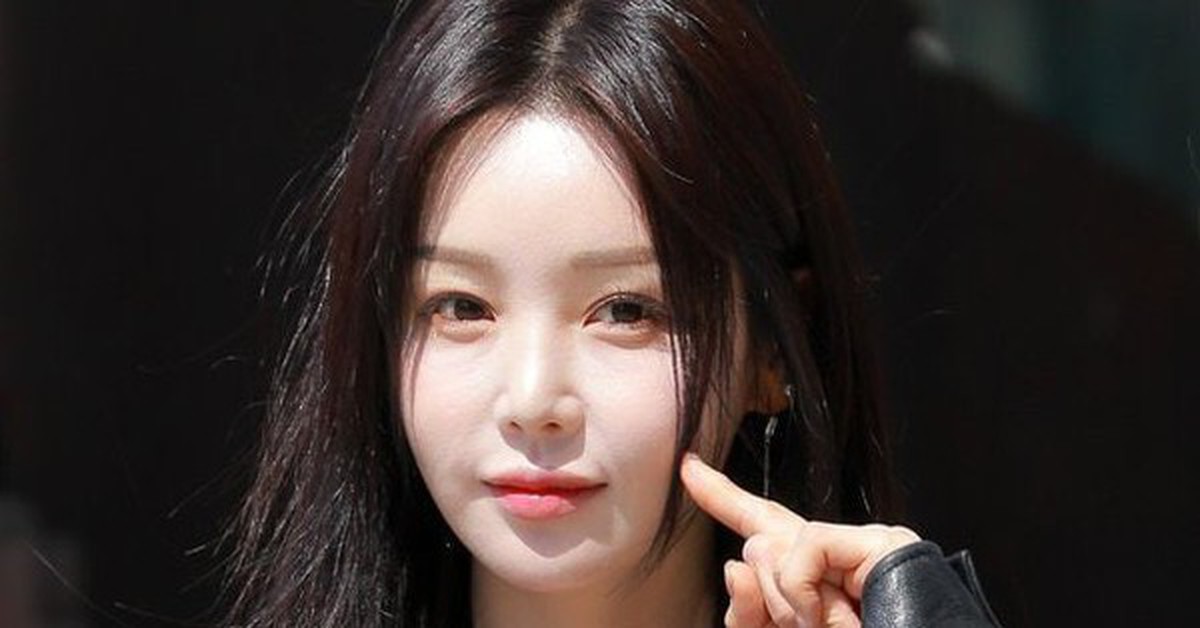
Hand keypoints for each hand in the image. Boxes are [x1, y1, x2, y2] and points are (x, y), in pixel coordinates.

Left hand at [680, 453, 919, 627]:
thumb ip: (752, 614)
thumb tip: (737, 565)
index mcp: (817, 577)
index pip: (762, 525)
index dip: (721, 495)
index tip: (688, 466)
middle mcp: (839, 554)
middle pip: (760, 544)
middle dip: (768, 601)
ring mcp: (864, 544)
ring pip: (774, 550)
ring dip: (789, 607)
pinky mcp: (883, 542)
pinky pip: (806, 548)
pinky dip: (805, 591)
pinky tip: (842, 617)